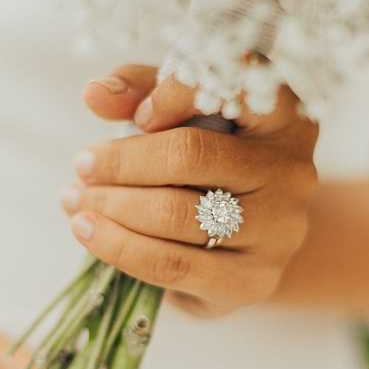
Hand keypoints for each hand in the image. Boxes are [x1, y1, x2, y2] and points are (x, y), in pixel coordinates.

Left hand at [62, 65, 318, 315]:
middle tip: (82, 166)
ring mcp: (279, 232)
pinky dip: (121, 247)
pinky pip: (173, 266)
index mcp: (285, 117)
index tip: (138, 115)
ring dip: (113, 207)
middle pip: (191, 156)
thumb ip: (143, 91)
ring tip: (76, 200)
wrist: (254, 240)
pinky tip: (90, 231)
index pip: (231, 89)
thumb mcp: (186, 114)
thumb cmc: (215, 162)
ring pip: (177, 215)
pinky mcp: (255, 280)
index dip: (172, 94)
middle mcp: (293, 172)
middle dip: (123, 162)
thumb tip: (97, 93)